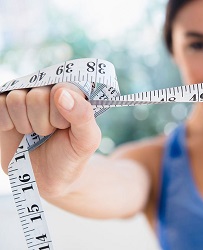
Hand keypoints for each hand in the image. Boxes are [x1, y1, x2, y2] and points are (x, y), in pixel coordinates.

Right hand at [0, 83, 100, 197]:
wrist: (48, 177)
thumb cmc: (71, 155)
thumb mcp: (87, 139)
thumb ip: (83, 115)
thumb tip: (60, 92)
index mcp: (72, 92)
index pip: (61, 89)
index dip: (60, 115)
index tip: (65, 127)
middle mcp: (48, 90)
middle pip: (37, 96)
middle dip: (43, 123)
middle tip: (49, 133)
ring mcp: (25, 97)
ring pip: (16, 99)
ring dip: (25, 124)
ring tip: (35, 133)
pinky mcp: (5, 107)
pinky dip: (7, 122)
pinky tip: (16, 130)